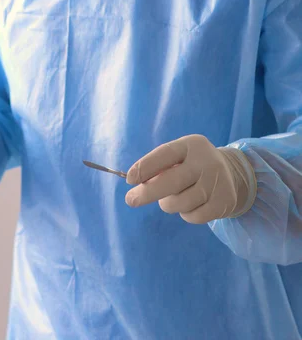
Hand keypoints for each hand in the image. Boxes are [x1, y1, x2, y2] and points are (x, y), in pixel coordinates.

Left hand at [125, 135, 256, 223]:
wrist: (232, 173)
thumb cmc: (192, 164)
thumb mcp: (180, 156)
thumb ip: (160, 166)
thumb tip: (136, 184)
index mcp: (191, 145)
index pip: (165, 154)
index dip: (145, 167)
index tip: (129, 179)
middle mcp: (206, 162)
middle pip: (171, 182)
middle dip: (146, 193)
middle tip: (130, 199)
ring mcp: (216, 183)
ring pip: (179, 203)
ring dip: (168, 203)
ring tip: (173, 196)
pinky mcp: (223, 203)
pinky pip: (193, 216)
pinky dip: (185, 214)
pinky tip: (191, 204)